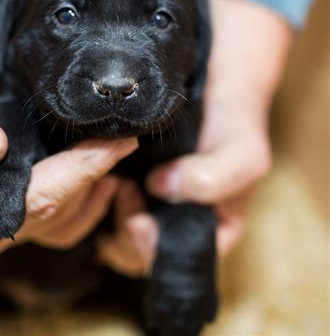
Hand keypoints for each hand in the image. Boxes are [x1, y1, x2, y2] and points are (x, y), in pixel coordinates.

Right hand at [0, 0, 137, 256]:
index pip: (31, 203)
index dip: (75, 174)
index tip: (109, 146)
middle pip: (58, 210)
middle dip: (95, 174)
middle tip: (127, 138)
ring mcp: (16, 213)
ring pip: (71, 215)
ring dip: (100, 185)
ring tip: (122, 151)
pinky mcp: (32, 196)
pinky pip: (72, 210)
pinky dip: (95, 191)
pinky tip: (110, 168)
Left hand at [97, 0, 291, 275]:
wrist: (213, 84)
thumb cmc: (234, 124)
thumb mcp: (242, 153)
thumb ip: (217, 178)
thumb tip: (162, 187)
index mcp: (206, 229)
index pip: (170, 259)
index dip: (148, 246)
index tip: (136, 214)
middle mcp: (174, 220)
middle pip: (138, 248)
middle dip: (124, 228)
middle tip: (121, 190)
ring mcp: (151, 199)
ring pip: (118, 225)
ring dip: (109, 208)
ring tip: (110, 176)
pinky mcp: (131, 176)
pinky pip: (109, 194)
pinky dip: (100, 187)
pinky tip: (99, 166)